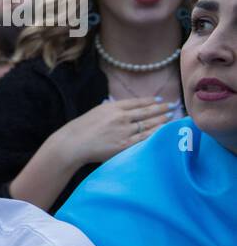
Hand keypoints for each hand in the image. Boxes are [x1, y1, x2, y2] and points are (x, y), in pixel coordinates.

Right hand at [58, 97, 172, 165]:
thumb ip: (112, 110)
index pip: (137, 102)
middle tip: (172, 107)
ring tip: (170, 118)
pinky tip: (163, 131)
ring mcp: (124, 131)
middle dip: (162, 109)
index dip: (150, 101)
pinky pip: (145, 138)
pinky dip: (156, 133)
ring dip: (162, 120)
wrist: (73, 143)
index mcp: (113, 107)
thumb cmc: (81, 129)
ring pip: (149, 124)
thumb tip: (126, 110)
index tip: (160, 100)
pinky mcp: (124, 145)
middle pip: (147, 112)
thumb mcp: (96, 112)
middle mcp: (121, 117)